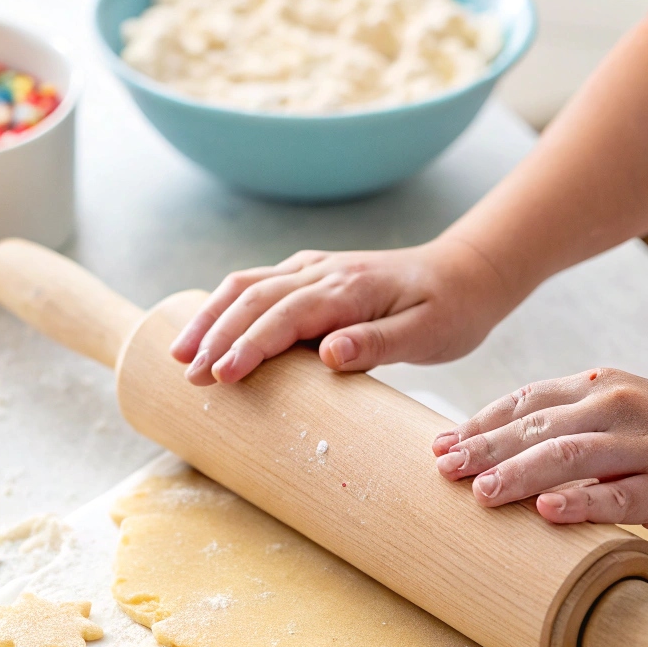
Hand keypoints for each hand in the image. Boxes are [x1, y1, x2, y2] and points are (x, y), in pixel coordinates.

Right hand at [169, 236, 514, 384]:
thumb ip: (378, 344)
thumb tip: (328, 354)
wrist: (468, 272)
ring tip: (179, 352)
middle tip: (188, 375)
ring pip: (246, 286)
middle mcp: (324, 271)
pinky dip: (225, 305)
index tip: (221, 377)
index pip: (286, 317)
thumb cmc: (452, 310)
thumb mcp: (429, 335)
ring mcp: (314, 268)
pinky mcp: (311, 274)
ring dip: (210, 317)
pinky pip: (257, 283)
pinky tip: (208, 327)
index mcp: (350, 288)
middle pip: (254, 299)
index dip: (250, 347)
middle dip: (215, 336)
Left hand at [432, 368, 647, 534]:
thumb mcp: (616, 414)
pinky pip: (619, 494)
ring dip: (520, 473)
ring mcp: (645, 445)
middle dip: (485, 448)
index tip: (439, 446)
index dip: (479, 423)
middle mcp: (617, 407)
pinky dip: (582, 502)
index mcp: (598, 386)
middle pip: (538, 426)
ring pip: (570, 455)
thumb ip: (562, 422)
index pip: (525, 400)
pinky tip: (547, 511)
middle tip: (444, 470)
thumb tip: (489, 449)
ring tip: (481, 493)